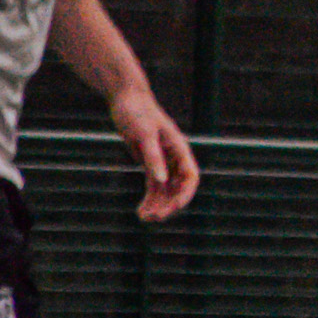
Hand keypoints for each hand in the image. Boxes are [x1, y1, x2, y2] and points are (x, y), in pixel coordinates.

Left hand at [111, 89, 199, 221]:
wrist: (126, 99)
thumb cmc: (137, 112)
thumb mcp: (144, 134)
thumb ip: (154, 158)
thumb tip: (161, 181)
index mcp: (179, 149)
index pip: (190, 177)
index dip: (185, 194)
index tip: (174, 208)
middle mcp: (174, 157)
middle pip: (178, 188)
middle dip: (168, 205)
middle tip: (153, 218)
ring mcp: (163, 161)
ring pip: (166, 191)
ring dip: (158, 205)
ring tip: (144, 218)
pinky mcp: (150, 163)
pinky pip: (154, 187)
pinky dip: (149, 199)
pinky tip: (141, 211)